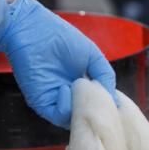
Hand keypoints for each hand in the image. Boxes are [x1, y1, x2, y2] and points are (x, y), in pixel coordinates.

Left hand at [0, 0, 117, 127]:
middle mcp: (69, 96)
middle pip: (86, 117)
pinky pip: (58, 115)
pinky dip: (66, 106)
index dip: (105, 107)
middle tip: (101, 102)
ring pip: (73, 120)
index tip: (114, 105)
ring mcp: (56, 101)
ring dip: (80, 109)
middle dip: (95, 113)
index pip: (95, 106)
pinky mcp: (41, 103)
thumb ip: (105, 76)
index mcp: (81, 86)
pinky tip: (67, 88)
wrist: (33, 29)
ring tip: (81, 88)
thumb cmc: (61, 37)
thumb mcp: (93, 56)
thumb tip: (115, 101)